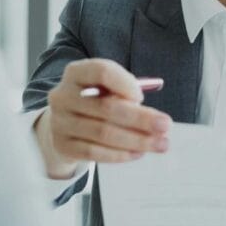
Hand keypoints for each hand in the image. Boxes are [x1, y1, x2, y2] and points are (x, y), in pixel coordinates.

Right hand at [34, 59, 171, 177]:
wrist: (64, 123)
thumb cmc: (93, 101)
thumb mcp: (105, 88)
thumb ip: (124, 93)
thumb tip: (153, 116)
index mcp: (76, 73)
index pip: (101, 71)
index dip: (125, 83)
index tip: (142, 97)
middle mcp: (63, 96)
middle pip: (106, 107)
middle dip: (141, 118)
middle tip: (166, 126)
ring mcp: (60, 122)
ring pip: (103, 133)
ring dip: (136, 140)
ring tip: (159, 144)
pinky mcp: (63, 145)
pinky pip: (94, 152)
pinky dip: (120, 154)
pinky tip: (138, 153)